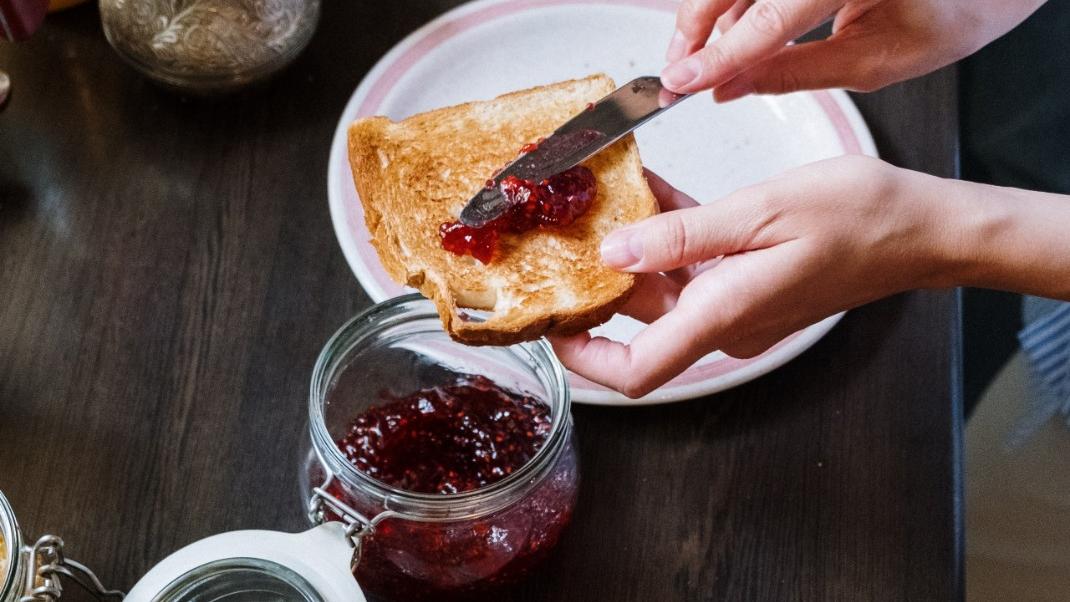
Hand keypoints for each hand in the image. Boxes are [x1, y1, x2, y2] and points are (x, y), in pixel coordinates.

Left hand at [550, 156, 965, 397]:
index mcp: (723, 313)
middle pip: (641, 324)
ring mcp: (739, 307)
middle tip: (570, 234)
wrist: (920, 228)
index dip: (585, 361)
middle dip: (602, 284)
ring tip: (611, 199)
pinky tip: (656, 198)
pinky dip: (671, 239)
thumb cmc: (858, 218)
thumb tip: (617, 252)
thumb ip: (681, 236)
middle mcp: (726, 322)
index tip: (553, 325)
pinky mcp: (751, 287)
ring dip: (635, 249)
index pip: (637, 371)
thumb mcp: (759, 212)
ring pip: (665, 290)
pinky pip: (695, 270)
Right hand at [660, 0, 1046, 99]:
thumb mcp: (873, 62)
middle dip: (694, 28)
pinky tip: (728, 34)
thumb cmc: (948, 13)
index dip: (719, 55)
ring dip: (706, 15)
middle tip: (678, 72)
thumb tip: (729, 89)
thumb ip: (792, 74)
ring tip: (699, 60)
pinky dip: (732, 3)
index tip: (683, 82)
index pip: (769, 17)